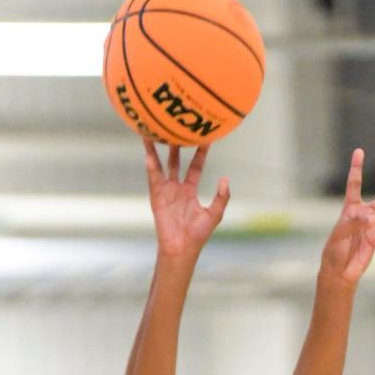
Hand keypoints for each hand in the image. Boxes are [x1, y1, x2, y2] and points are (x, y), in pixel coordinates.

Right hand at [143, 140, 229, 259]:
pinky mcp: (156, 196)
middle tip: (177, 126)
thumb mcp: (215, 214)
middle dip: (177, 145)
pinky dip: (151, 165)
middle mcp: (177, 187)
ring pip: (161, 165)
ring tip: (156, 131)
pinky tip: (148, 152)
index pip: (195, 166)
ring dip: (158, 150)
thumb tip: (225, 179)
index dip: (200, 153)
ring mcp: (165, 190)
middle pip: (176, 161)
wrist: (181, 248)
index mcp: (190, 190)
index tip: (205, 137)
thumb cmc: (198, 235)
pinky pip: (153, 177)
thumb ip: (222, 197)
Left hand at [318, 148, 374, 287]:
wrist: (339, 271)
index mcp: (350, 208)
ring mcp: (373, 226)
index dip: (357, 168)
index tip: (359, 151)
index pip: (354, 184)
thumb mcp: (339, 235)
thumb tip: (371, 218)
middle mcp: (364, 214)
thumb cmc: (334, 251)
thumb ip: (354, 223)